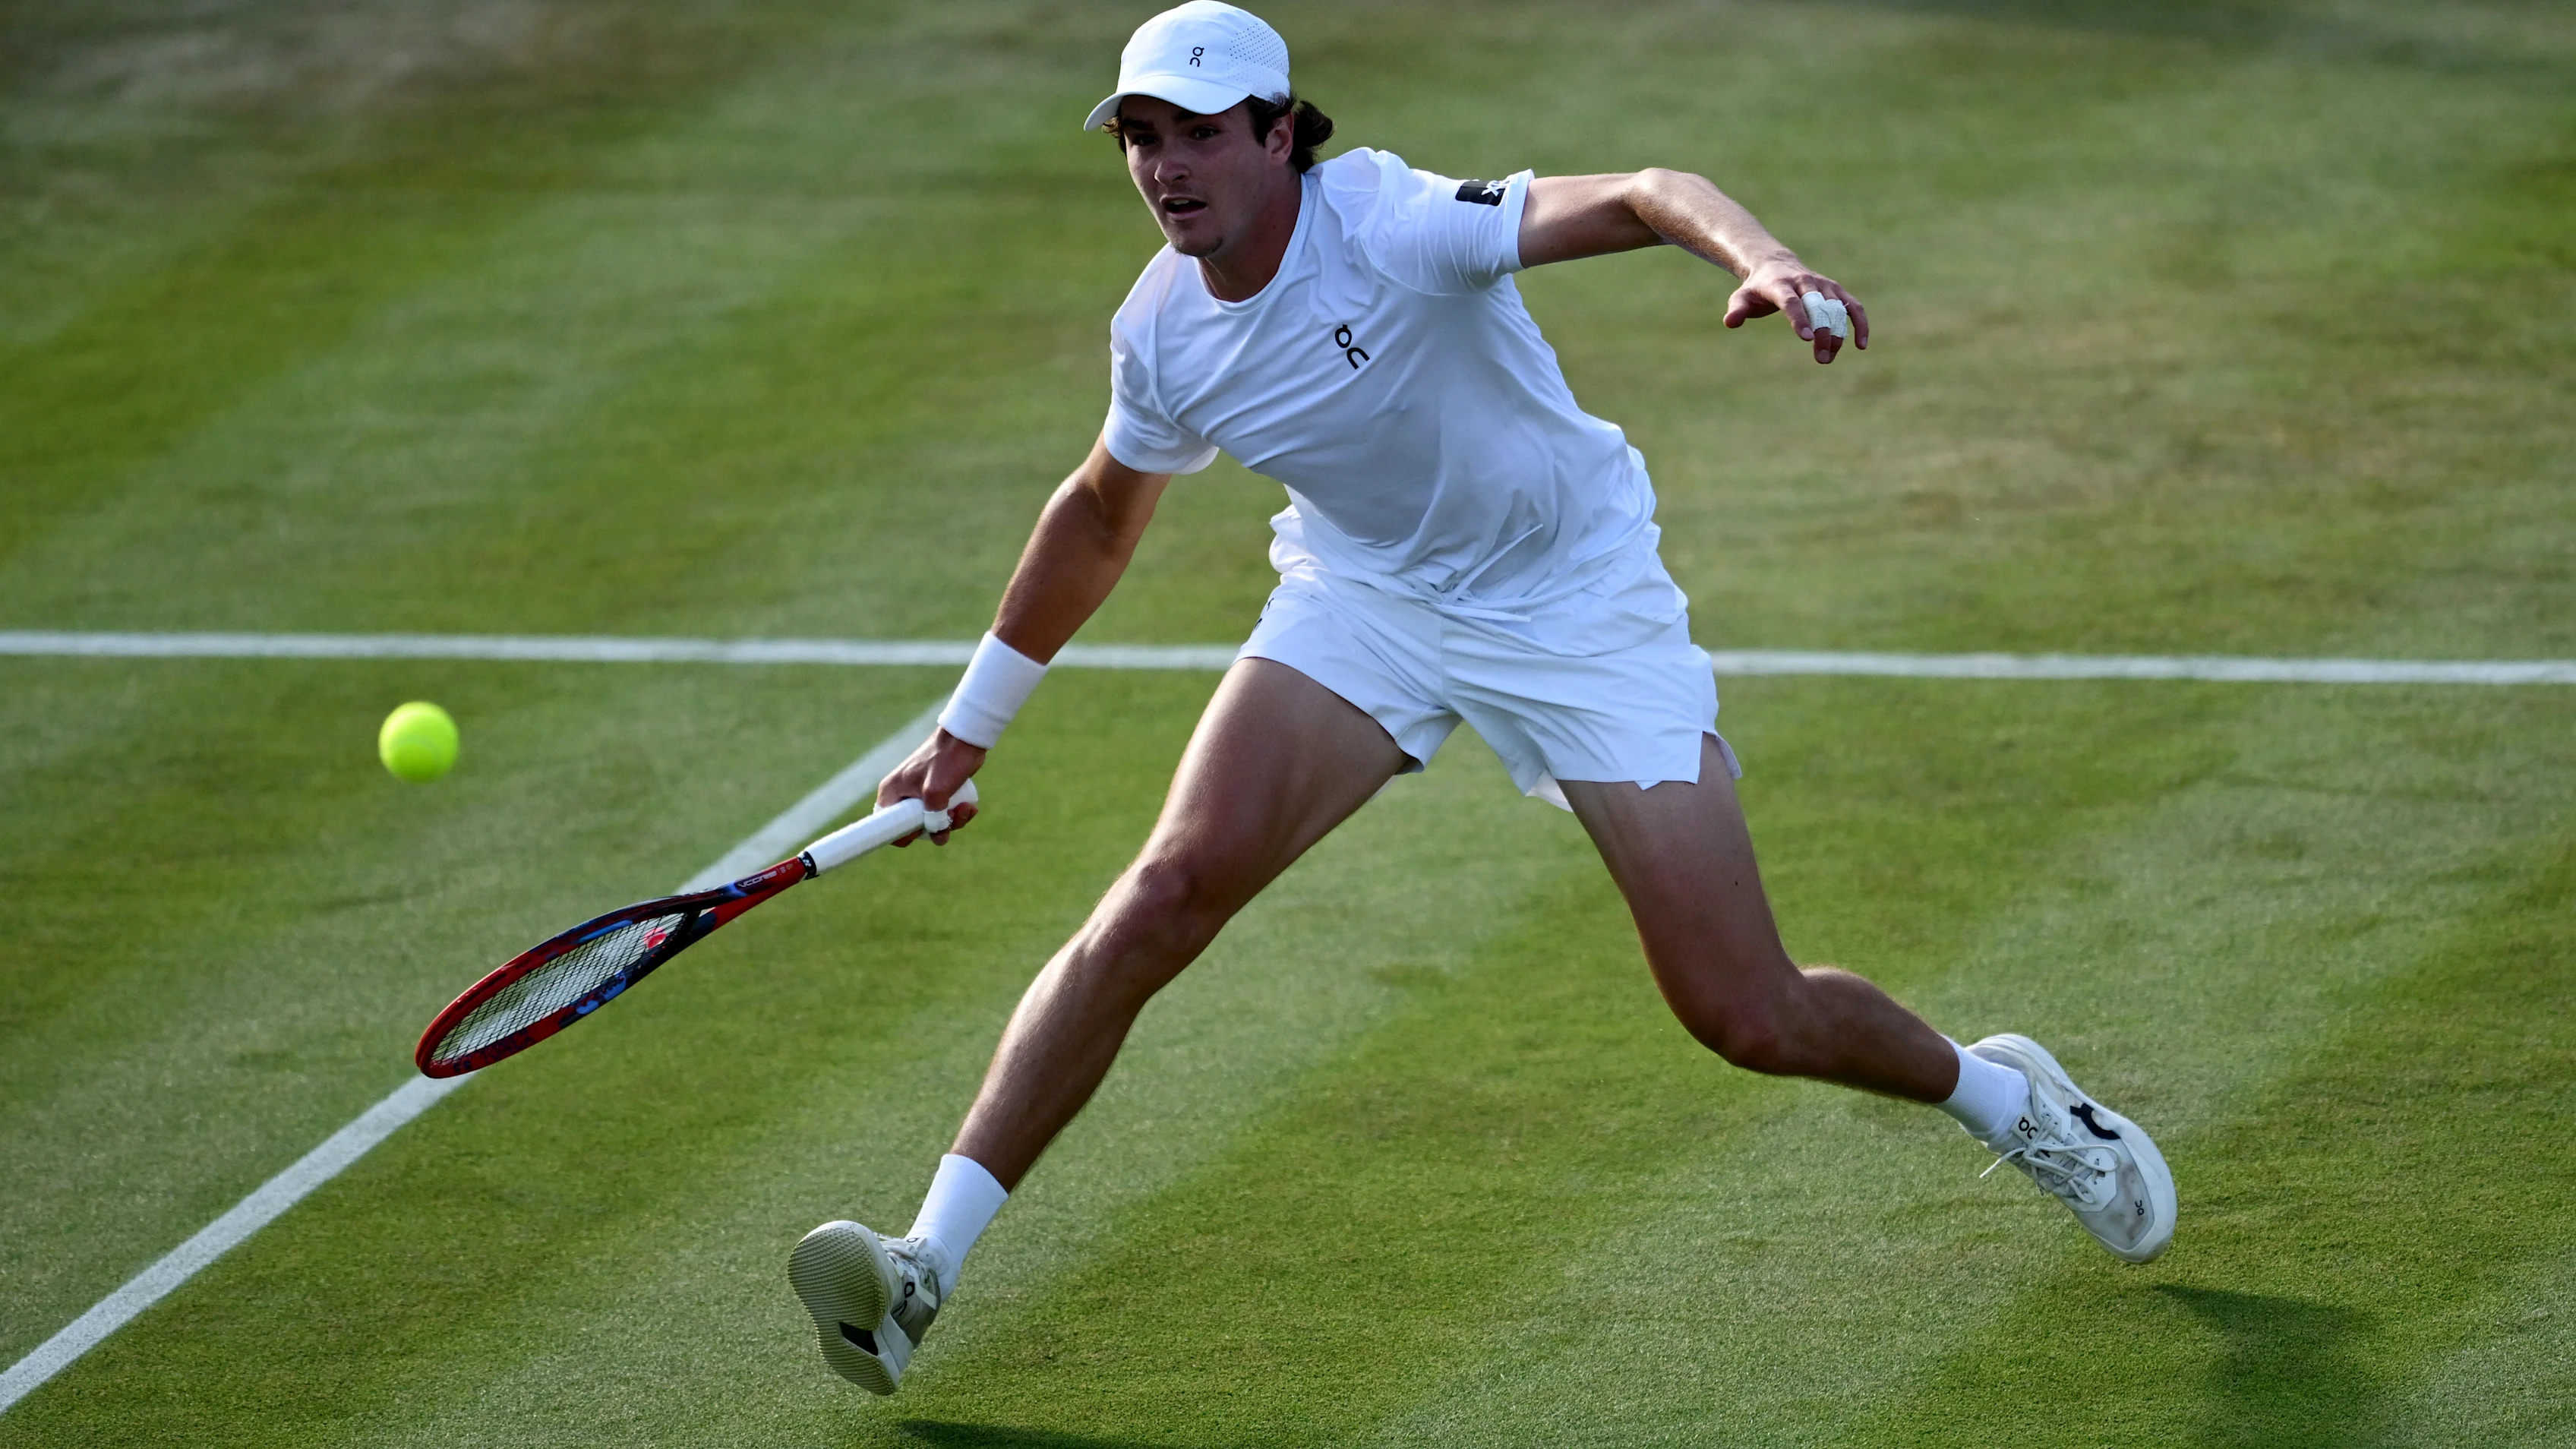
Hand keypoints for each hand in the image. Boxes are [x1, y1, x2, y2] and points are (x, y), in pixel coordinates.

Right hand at [875, 728, 985, 845]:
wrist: (965, 739)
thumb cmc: (946, 760)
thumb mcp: (935, 792)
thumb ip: (932, 818)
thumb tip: (937, 834)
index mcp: (891, 794)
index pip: (887, 827)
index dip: (905, 835)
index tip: (925, 830)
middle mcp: (902, 797)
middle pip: (915, 829)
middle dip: (937, 828)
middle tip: (952, 817)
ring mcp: (919, 796)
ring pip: (933, 823)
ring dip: (953, 822)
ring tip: (966, 808)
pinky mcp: (936, 795)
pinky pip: (944, 814)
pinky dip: (957, 815)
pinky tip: (970, 806)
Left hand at [1724, 260, 1868, 363]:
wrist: (1775, 265)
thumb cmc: (1756, 288)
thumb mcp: (1741, 297)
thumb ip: (1737, 309)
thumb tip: (1730, 322)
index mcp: (1781, 284)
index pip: (1791, 301)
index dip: (1800, 319)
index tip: (1807, 339)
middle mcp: (1805, 282)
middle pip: (1819, 307)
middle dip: (1823, 333)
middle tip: (1822, 358)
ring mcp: (1823, 285)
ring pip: (1837, 309)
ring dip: (1838, 335)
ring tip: (1828, 358)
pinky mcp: (1836, 291)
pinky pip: (1853, 307)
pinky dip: (1860, 323)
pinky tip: (1860, 345)